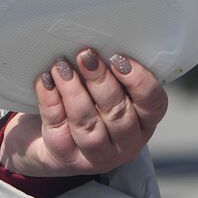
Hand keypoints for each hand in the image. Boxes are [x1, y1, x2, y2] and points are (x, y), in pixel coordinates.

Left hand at [0, 49, 167, 178]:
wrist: (45, 144)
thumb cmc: (84, 107)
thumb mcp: (103, 92)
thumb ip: (110, 72)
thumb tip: (97, 40)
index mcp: (144, 123)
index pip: (153, 104)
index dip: (139, 81)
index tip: (119, 58)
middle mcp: (125, 144)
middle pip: (118, 113)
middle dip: (101, 81)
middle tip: (85, 54)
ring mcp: (95, 156)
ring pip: (87, 124)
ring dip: (74, 91)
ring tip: (61, 66)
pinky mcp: (64, 157)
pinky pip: (58, 126)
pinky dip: (50, 100)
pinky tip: (44, 80)